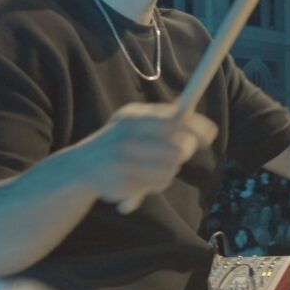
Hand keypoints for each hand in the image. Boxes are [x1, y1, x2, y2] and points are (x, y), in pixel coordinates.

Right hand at [74, 103, 216, 202]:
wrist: (79, 167)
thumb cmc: (116, 142)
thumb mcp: (133, 122)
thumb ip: (160, 115)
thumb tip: (187, 106)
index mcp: (131, 118)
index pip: (173, 120)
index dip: (196, 128)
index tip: (210, 135)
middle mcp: (126, 138)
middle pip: (178, 147)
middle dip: (186, 150)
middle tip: (184, 153)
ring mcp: (123, 162)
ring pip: (172, 167)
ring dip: (172, 168)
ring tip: (157, 166)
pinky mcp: (123, 183)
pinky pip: (160, 182)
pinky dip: (161, 181)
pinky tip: (147, 177)